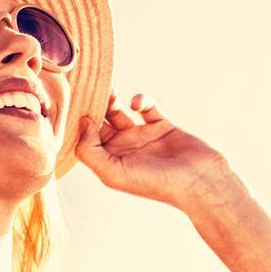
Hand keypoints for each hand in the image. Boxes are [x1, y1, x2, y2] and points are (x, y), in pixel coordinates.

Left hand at [74, 92, 233, 208]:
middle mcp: (123, 148)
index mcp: (109, 161)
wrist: (198, 181)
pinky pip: (146, 107)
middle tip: (86, 87)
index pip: (86, 138)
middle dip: (92, 107)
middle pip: (99, 122)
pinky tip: (138, 104)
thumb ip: (90, 151)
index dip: (78, 123)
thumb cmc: (156, 183)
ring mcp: (142, 136)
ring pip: (119, 111)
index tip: (71, 104)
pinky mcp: (162, 125)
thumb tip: (83, 123)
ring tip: (108, 89)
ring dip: (111, 99)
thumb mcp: (113, 173)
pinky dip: (141, 100)